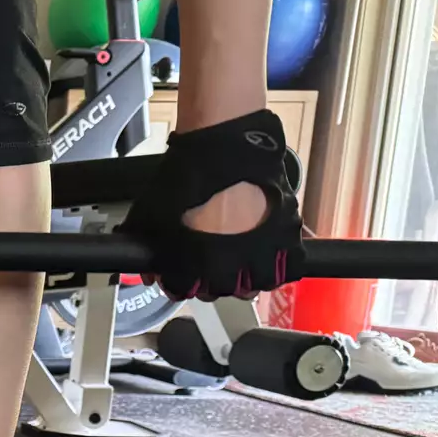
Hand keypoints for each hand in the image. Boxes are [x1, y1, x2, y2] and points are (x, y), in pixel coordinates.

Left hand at [119, 110, 303, 301]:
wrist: (223, 144)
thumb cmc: (187, 176)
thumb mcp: (152, 214)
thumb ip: (148, 249)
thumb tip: (150, 272)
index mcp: (192, 268)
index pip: (183, 292)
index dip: (179, 281)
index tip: (181, 271)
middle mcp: (228, 269)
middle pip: (218, 291)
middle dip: (211, 280)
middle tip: (210, 261)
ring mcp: (261, 255)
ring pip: (255, 286)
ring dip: (246, 277)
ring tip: (240, 260)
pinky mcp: (288, 236)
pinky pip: (289, 266)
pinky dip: (280, 265)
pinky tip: (269, 254)